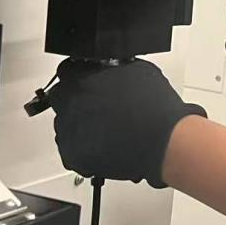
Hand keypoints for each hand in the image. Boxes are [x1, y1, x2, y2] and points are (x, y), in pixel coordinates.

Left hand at [48, 59, 205, 186]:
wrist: (164, 141)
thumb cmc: (155, 108)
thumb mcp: (135, 70)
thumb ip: (110, 69)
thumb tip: (108, 71)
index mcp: (81, 77)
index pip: (66, 72)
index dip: (79, 78)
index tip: (85, 84)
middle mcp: (70, 102)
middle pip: (61, 98)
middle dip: (76, 101)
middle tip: (95, 108)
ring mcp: (69, 130)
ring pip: (64, 125)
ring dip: (78, 125)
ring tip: (103, 129)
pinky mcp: (74, 155)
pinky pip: (70, 150)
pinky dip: (83, 148)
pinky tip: (102, 144)